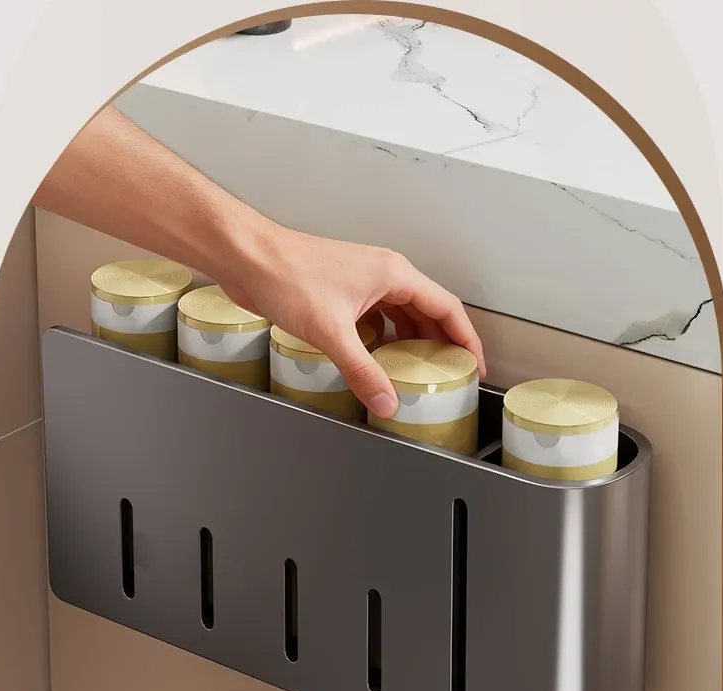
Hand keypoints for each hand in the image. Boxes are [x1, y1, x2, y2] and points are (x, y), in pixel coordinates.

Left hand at [215, 220, 485, 419]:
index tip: (474, 365)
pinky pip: (378, 316)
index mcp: (393, 274)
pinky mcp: (343, 291)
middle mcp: (383, 274)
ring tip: (419, 372)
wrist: (248, 257)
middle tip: (450, 374)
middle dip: (443, 343)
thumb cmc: (285, 274)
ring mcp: (362, 281)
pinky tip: (379, 358)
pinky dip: (386, 338)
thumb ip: (362, 371)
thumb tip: (386, 400)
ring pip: (403, 313)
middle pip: (428, 311)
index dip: (466, 339)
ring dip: (413, 342)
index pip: (447, 308)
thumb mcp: (331, 332)